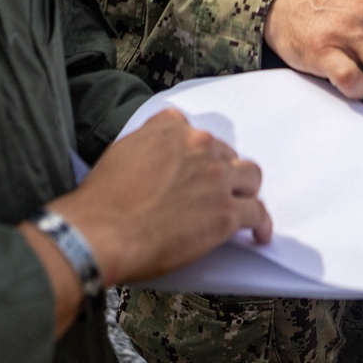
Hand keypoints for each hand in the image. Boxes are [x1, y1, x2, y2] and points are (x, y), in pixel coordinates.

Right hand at [21, 109, 270, 333]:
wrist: (102, 232)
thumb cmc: (102, 201)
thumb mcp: (120, 152)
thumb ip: (146, 145)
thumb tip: (152, 160)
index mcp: (171, 128)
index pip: (192, 130)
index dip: (195, 153)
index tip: (192, 168)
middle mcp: (199, 145)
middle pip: (225, 153)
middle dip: (220, 171)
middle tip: (212, 193)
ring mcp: (216, 178)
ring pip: (250, 176)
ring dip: (245, 190)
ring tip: (242, 206)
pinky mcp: (226, 212)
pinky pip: (257, 213)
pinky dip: (260, 224)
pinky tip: (259, 234)